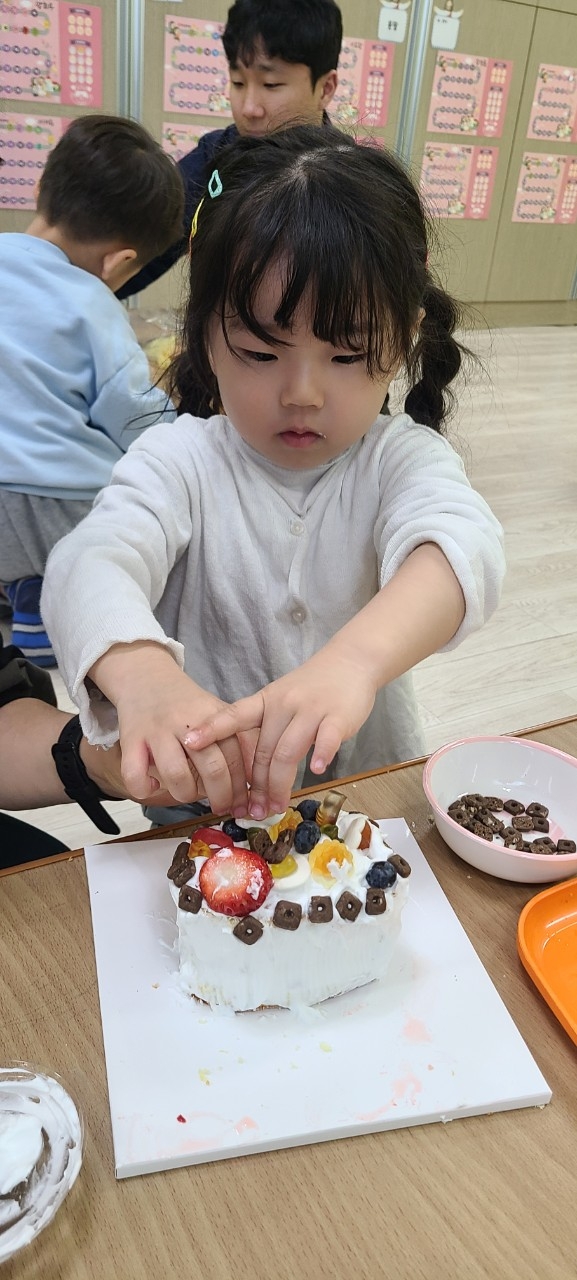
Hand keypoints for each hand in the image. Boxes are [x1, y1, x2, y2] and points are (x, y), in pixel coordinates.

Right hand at [91, 644, 252, 815]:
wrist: (146, 678)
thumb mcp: (216, 714)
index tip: (242, 805)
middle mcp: (187, 723)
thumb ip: (237, 742)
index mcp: (213, 717)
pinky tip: (152, 786)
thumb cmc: (186, 705)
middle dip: (220, 796)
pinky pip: (134, 773)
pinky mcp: (131, 738)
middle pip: (212, 768)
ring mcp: (158, 731)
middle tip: (220, 808)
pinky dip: (144, 788)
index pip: (235, 757)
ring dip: (184, 794)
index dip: (241, 787)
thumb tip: (256, 781)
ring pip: (176, 775)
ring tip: (186, 793)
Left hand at [185, 651, 377, 817]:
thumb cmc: (313, 687)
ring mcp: (311, 710)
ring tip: (275, 806)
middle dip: (255, 786)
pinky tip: (315, 770)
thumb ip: (266, 728)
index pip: (234, 716)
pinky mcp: (337, 717)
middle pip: (262, 751)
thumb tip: (248, 769)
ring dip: (279, 784)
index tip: (188, 743)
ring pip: (287, 752)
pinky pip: (325, 739)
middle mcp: (284, 705)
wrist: (351, 661)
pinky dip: (320, 755)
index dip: (211, 730)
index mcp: (266, 701)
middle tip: (253, 811)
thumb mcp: (280, 699)